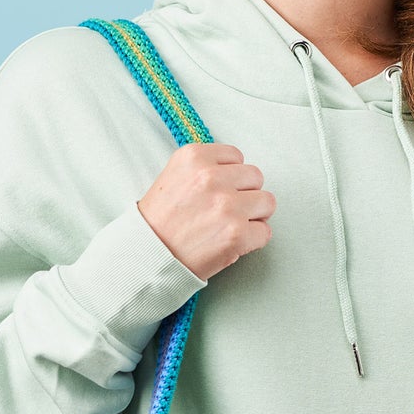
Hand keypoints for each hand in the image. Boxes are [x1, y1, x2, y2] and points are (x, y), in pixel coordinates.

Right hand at [136, 142, 275, 282]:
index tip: (219, 192)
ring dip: (254, 216)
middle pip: (256, 177)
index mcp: (194, 157)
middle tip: (227, 211)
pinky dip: (253, 240)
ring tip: (231, 226)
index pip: (236, 156)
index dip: (230, 177)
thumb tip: (236, 172)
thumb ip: (204, 167)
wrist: (146, 257)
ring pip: (267, 202)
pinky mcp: (237, 234)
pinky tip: (232, 243)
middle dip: (245, 194)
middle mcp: (211, 177)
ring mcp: (227, 206)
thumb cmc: (158, 223)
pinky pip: (264, 232)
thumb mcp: (173, 176)